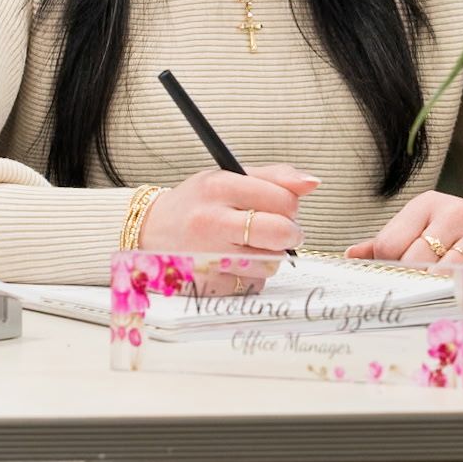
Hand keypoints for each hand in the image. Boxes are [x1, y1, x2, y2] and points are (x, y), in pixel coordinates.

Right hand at [140, 163, 316, 293]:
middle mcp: (211, 221)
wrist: (149, 232)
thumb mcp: (227, 177)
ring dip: (270, 256)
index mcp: (218, 188)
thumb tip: (313, 182)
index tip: (284, 208)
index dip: (292, 206)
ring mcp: (208, 257)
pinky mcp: (208, 285)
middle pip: (280, 233)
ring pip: (271, 263)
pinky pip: (252, 284)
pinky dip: (251, 275)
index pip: (281, 199)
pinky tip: (232, 262)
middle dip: (291, 234)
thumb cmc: (196, 204)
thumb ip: (273, 177)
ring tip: (248, 245)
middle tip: (283, 232)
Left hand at [345, 191, 462, 288]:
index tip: (392, 278)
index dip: (386, 267)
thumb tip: (350, 256)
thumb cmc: (454, 235)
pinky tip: (460, 292)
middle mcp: (454, 211)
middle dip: (411, 280)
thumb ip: (387, 243)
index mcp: (427, 204)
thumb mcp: (420, 229)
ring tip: (434, 294)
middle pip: (416, 258)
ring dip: (437, 288)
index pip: (390, 243)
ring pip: (445, 270)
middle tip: (412, 292)